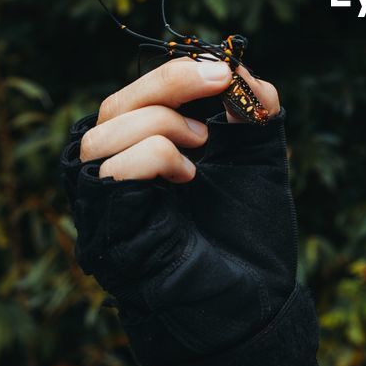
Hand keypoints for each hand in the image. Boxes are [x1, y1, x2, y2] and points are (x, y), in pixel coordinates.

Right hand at [60, 58, 325, 365]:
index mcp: (146, 151)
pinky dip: (158, 156)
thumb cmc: (250, 233)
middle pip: (114, 104)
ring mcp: (106, 204)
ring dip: (165, 123)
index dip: (177, 71)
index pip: (137, 94)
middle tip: (221, 84)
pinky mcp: (109, 229)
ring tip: (204, 148)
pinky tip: (190, 177)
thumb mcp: (259, 152)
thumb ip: (252, 105)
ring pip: (105, 131)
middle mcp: (116, 174)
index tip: (225, 70)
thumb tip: (234, 63)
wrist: (256, 301)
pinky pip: (116, 170)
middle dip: (171, 82)